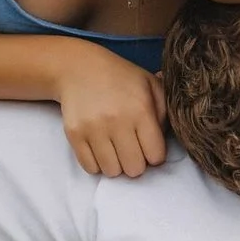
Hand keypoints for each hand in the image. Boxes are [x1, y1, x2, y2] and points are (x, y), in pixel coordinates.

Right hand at [54, 53, 166, 177]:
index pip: (156, 156)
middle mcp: (117, 121)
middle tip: (132, 148)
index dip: (155, 154)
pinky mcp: (74, 135)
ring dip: (117, 164)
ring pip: (112, 172)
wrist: (79, 68)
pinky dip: (97, 163)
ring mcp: (93, 129)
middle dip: (137, 162)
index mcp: (140, 109)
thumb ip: (164, 114)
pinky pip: (90, 168)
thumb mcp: (151, 86)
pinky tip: (101, 147)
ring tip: (116, 147)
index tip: (149, 145)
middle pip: (134, 169)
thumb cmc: (121, 78)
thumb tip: (164, 143)